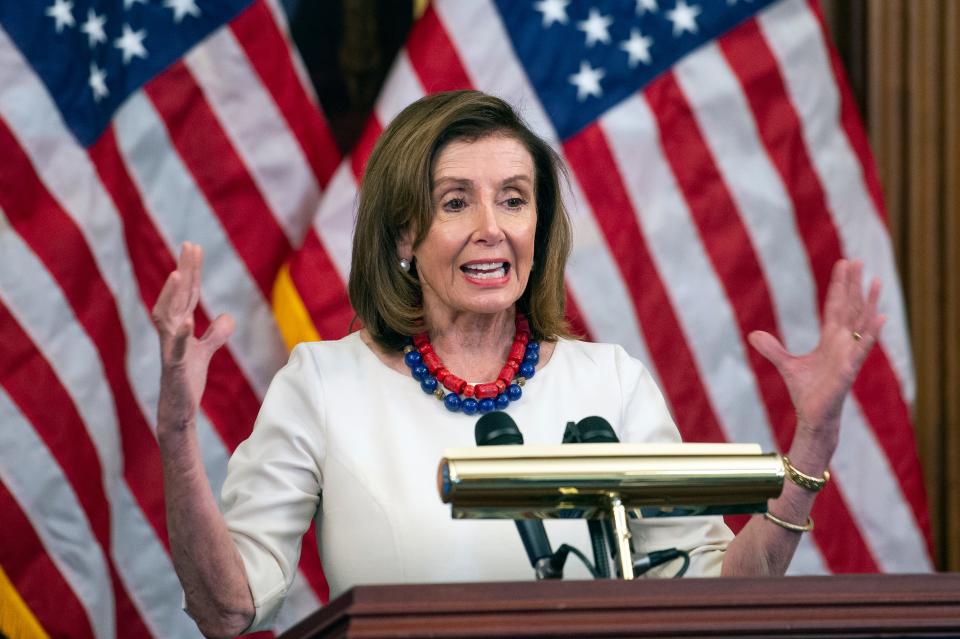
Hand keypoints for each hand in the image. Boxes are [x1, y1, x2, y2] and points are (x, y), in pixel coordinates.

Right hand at [152, 242, 233, 436]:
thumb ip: (215, 334)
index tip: (194, 246)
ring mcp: (170, 349)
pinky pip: (175, 348)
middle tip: (189, 245)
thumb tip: (226, 316)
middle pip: (177, 296)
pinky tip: (187, 321)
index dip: (191, 271)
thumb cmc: (187, 380)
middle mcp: (170, 332)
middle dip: (183, 270)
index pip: (187, 293)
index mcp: (178, 327)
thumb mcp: (205, 352)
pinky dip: (180, 335)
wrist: (178, 409)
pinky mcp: (174, 367)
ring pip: (167, 316)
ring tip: (179, 273)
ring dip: (173, 295)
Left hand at [748, 259, 884, 438]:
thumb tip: (752, 335)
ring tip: (876, 280)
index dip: (839, 286)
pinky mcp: (848, 369)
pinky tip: (880, 317)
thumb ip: (772, 349)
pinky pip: (862, 348)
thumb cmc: (807, 391)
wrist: (814, 416)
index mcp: (830, 339)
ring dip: (868, 302)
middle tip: (857, 260)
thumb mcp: (786, 365)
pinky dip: (871, 333)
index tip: (843, 264)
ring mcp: (848, 354)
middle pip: (850, 307)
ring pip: (861, 323)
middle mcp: (843, 343)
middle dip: (853, 285)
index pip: (835, 306)